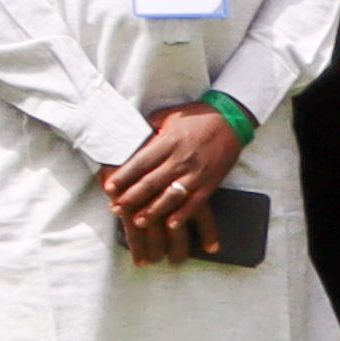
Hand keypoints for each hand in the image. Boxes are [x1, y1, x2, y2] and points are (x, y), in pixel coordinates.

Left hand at [103, 105, 243, 259]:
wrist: (231, 120)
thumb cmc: (196, 116)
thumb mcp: (168, 115)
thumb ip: (149, 128)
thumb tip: (128, 139)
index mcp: (169, 141)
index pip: (141, 162)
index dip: (123, 177)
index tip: (108, 188)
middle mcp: (181, 159)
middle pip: (152, 182)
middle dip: (132, 197)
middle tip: (115, 208)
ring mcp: (197, 173)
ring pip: (171, 195)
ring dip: (154, 210)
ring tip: (138, 222)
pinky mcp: (210, 182)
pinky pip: (196, 202)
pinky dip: (184, 214)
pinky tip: (171, 225)